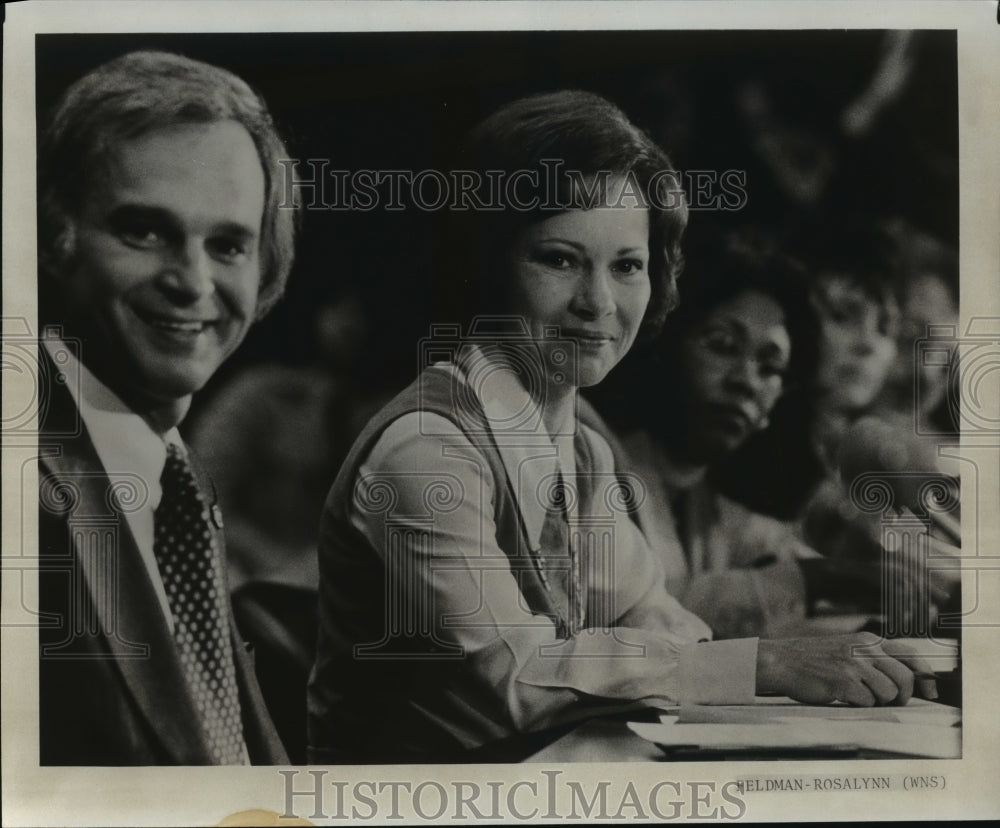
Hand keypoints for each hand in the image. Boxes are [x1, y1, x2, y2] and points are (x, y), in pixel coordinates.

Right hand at [756, 633, 937, 705]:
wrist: (781, 661)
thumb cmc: (814, 659)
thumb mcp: (846, 649)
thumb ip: (873, 658)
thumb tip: (905, 680)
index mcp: (867, 640)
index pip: (911, 655)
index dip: (925, 677)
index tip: (931, 693)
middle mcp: (864, 649)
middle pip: (905, 679)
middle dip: (902, 696)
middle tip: (889, 701)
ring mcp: (853, 665)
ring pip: (888, 693)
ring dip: (876, 701)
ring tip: (856, 695)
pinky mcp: (842, 682)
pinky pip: (866, 702)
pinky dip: (857, 704)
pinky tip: (841, 696)